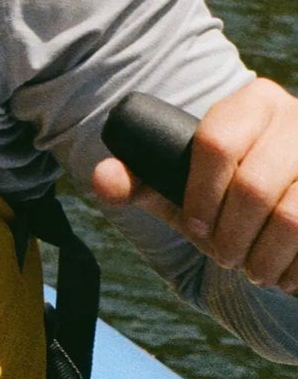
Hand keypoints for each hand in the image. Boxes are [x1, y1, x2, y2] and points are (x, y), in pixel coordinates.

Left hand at [92, 76, 297, 292]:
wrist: (293, 208)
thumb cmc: (231, 196)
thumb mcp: (185, 187)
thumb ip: (140, 182)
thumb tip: (101, 179)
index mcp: (253, 103)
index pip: (216, 142)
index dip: (199, 195)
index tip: (195, 228)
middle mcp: (297, 117)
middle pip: (254, 185)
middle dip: (232, 237)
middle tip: (226, 259)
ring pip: (294, 216)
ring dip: (267, 258)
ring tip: (257, 271)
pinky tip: (289, 275)